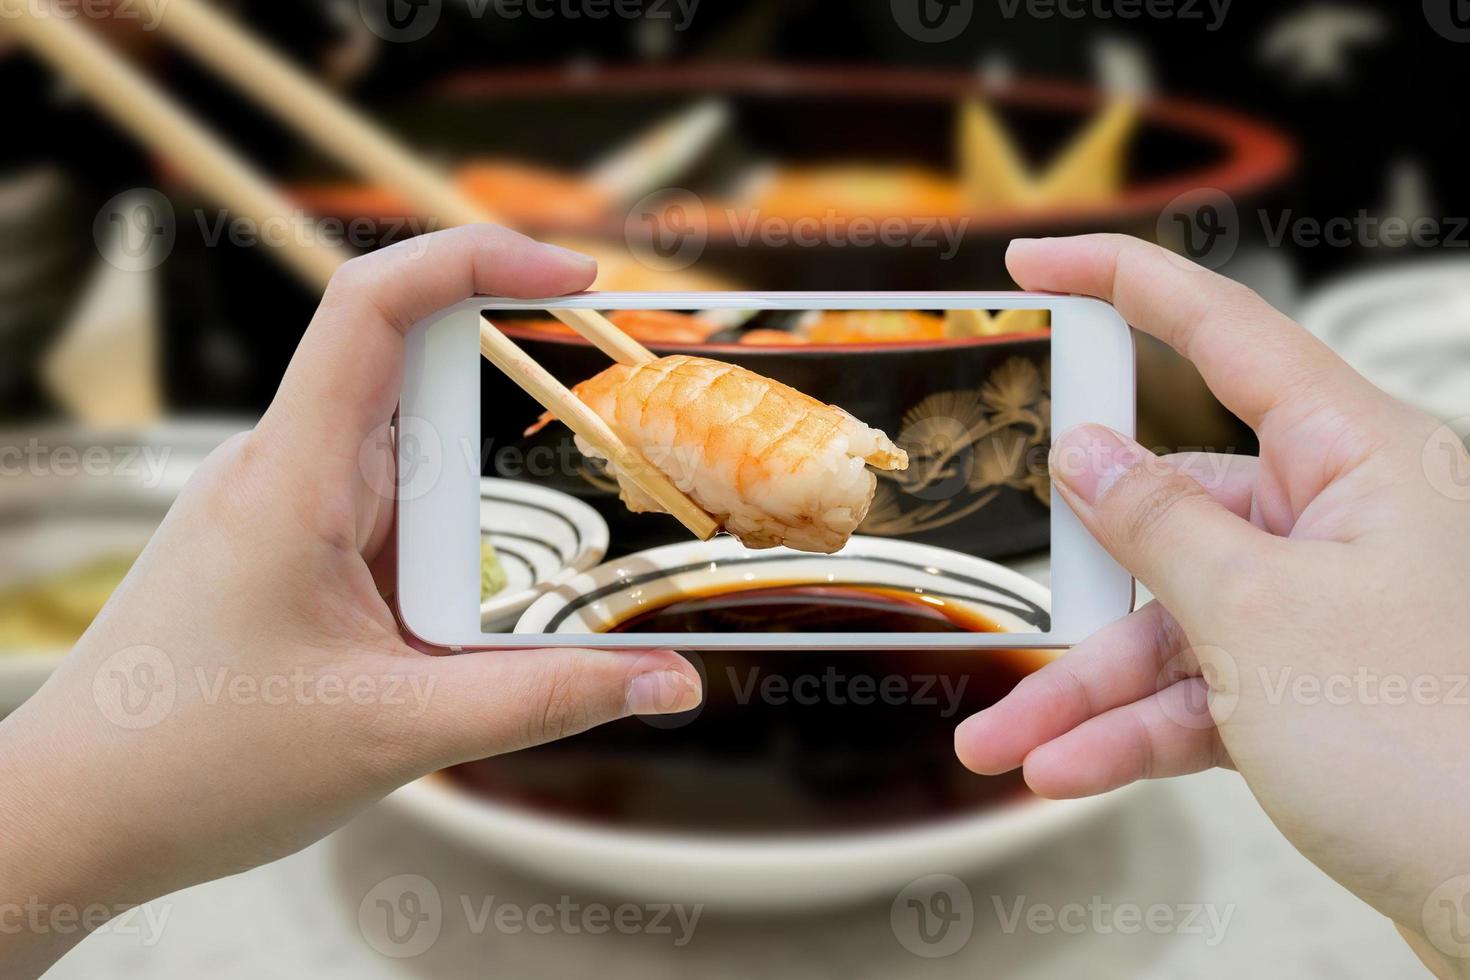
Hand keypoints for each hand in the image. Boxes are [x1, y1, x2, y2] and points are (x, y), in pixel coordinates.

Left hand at [0, 226, 701, 977]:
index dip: (475, 259)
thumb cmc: (193, 766)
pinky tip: (440, 639)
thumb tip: (670, 683)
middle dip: (508, 447)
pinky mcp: (284, 548)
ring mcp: (278, 506)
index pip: (374, 306)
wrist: (76, 817)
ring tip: (463, 631)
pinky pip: (387, 519)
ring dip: (471, 528)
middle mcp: (280, 469)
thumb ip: (544, 699)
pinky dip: (440, 558)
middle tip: (569, 514)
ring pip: (411, 468)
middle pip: (421, 391)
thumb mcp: (395, 732)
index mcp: (291, 478)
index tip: (573, 277)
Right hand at [955, 235, 1469, 974]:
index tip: (1039, 260)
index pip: (1225, 332)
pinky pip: (1200, 689)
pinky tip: (1072, 765)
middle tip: (1017, 613)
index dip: (1122, 283)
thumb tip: (1087, 458)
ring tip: (1011, 739)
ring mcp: (1330, 609)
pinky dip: (1136, 729)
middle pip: (1176, 514)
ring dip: (1090, 688)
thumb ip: (1157, 526)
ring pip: (1175, 622)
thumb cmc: (1436, 751)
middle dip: (1085, 587)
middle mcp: (1348, 522)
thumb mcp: (1256, 617)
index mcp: (1362, 459)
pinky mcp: (1315, 687)